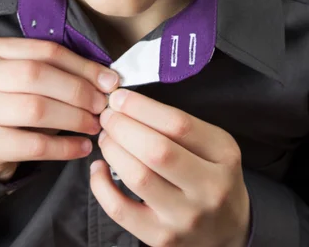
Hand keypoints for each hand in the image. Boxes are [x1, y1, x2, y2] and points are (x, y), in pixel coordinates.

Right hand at [0, 37, 118, 180]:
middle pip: (37, 75)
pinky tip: (82, 147)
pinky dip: (64, 147)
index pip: (46, 50)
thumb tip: (107, 80)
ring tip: (95, 124)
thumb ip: (61, 73)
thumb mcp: (30, 80)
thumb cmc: (14, 104)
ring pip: (35, 109)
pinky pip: (32, 145)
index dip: (82, 65)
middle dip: (77, 90)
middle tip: (102, 105)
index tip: (109, 81)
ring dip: (73, 117)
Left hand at [90, 89, 250, 246]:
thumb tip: (127, 104)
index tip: (119, 97)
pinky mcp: (161, 238)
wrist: (230, 229)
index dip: (141, 107)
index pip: (178, 124)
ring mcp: (185, 217)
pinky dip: (101, 185)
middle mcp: (208, 188)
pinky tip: (99, 168)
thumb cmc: (212, 175)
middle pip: (156, 150)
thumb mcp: (212, 144)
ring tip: (106, 138)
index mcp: (222, 155)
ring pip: (138, 177)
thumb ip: (177, 125)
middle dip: (122, 126)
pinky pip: (121, 210)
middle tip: (108, 116)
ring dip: (112, 150)